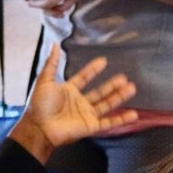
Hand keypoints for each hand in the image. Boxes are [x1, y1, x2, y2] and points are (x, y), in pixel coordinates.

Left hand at [6, 49, 137, 162]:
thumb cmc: (40, 105)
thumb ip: (52, 63)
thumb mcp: (45, 80)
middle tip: (124, 77)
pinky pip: (109, 123)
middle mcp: (80, 102)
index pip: (84, 78)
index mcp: (69, 91)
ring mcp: (87, 114)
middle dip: (112, 85)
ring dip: (119, 97)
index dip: (93, 70)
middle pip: (100, 92)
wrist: (39, 127)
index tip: (103, 61)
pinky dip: (121, 119)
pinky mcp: (91, 126)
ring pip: (107, 104)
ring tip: (132, 88)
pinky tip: (133, 114)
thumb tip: (53, 44)